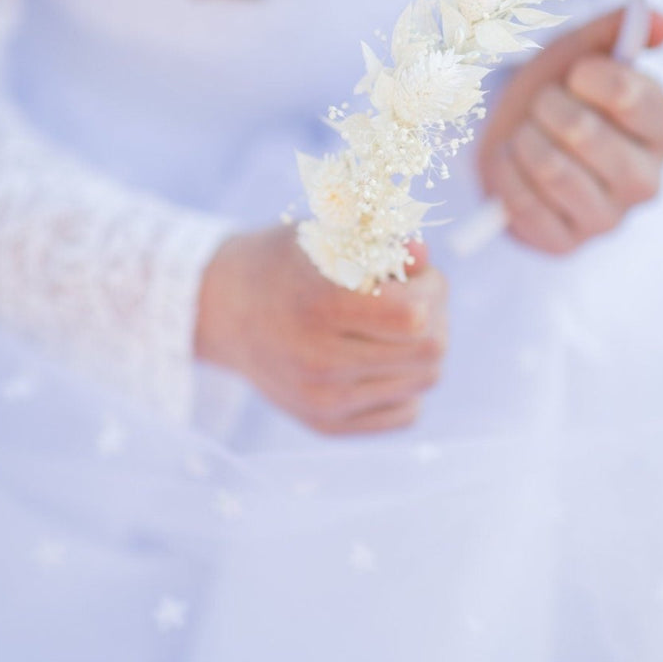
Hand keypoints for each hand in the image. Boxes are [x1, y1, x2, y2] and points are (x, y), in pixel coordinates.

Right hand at [195, 226, 448, 434]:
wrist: (225, 310)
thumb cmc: (286, 262)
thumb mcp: (330, 235)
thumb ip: (383, 244)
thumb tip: (425, 258)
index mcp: (320, 308)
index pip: (416, 317)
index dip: (431, 289)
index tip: (416, 274)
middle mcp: (320, 363)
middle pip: (430, 352)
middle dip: (436, 317)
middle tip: (413, 297)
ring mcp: (322, 401)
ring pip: (424, 383)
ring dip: (423, 349)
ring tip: (395, 325)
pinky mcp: (326, 426)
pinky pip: (406, 414)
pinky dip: (406, 384)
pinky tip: (380, 357)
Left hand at [475, 7, 662, 255]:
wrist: (518, 138)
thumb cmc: (561, 93)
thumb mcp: (586, 53)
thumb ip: (620, 31)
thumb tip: (659, 22)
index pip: (632, 97)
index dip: (591, 76)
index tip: (575, 72)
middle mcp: (647, 181)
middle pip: (584, 132)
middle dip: (548, 105)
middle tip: (542, 101)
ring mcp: (608, 219)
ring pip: (551, 168)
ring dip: (525, 137)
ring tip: (527, 130)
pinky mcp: (566, 243)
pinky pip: (523, 203)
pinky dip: (506, 171)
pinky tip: (512, 159)